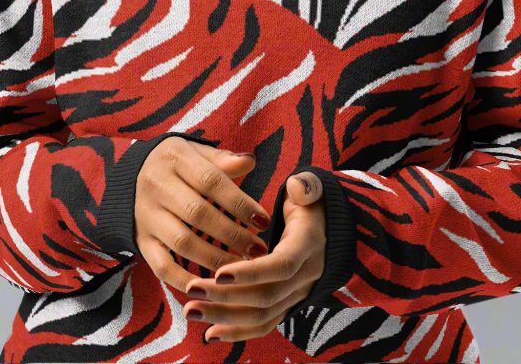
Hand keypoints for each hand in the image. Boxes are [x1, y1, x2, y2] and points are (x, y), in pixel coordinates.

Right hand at [134, 138, 272, 293]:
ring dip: (216, 259)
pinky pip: (162, 266)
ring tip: (242, 268)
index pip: (211, 181)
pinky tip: (211, 286)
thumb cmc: (176, 165)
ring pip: (183, 242)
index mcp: (175, 158)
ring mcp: (146, 216)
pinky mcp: (141, 242)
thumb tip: (251, 161)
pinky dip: (186, 280)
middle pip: (198, 214)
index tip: (263, 221)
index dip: (240, 203)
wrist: (127, 178)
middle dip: (233, 235)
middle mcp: (157, 186)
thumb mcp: (196, 152)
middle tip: (259, 251)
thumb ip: (222, 160)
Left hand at [182, 171, 326, 344]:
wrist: (329, 229)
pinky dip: (237, 332)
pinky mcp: (287, 304)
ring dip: (224, 317)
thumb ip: (306, 186)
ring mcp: (297, 294)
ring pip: (262, 316)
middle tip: (192, 291)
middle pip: (266, 297)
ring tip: (191, 310)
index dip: (251, 272)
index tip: (219, 273)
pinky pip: (264, 324)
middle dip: (227, 297)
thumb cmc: (310, 204)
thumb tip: (296, 187)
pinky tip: (209, 334)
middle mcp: (305, 276)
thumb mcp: (311, 189)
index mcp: (308, 245)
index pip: (281, 266)